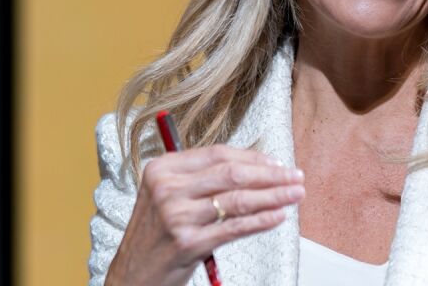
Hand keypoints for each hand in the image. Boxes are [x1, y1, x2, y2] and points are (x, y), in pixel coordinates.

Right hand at [106, 145, 305, 285]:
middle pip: (232, 174)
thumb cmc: (155, 235)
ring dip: (273, 196)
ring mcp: (176, 216)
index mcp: (162, 170)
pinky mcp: (187, 243)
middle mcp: (167, 189)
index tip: (278, 162)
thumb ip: (200, 179)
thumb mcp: (167, 197)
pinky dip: (260, 220)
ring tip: (294, 194)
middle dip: (271, 174)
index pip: (218, 154)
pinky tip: (277, 216)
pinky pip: (234, 227)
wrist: (131, 276)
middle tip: (295, 176)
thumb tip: (255, 167)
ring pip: (237, 199)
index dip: (253, 157)